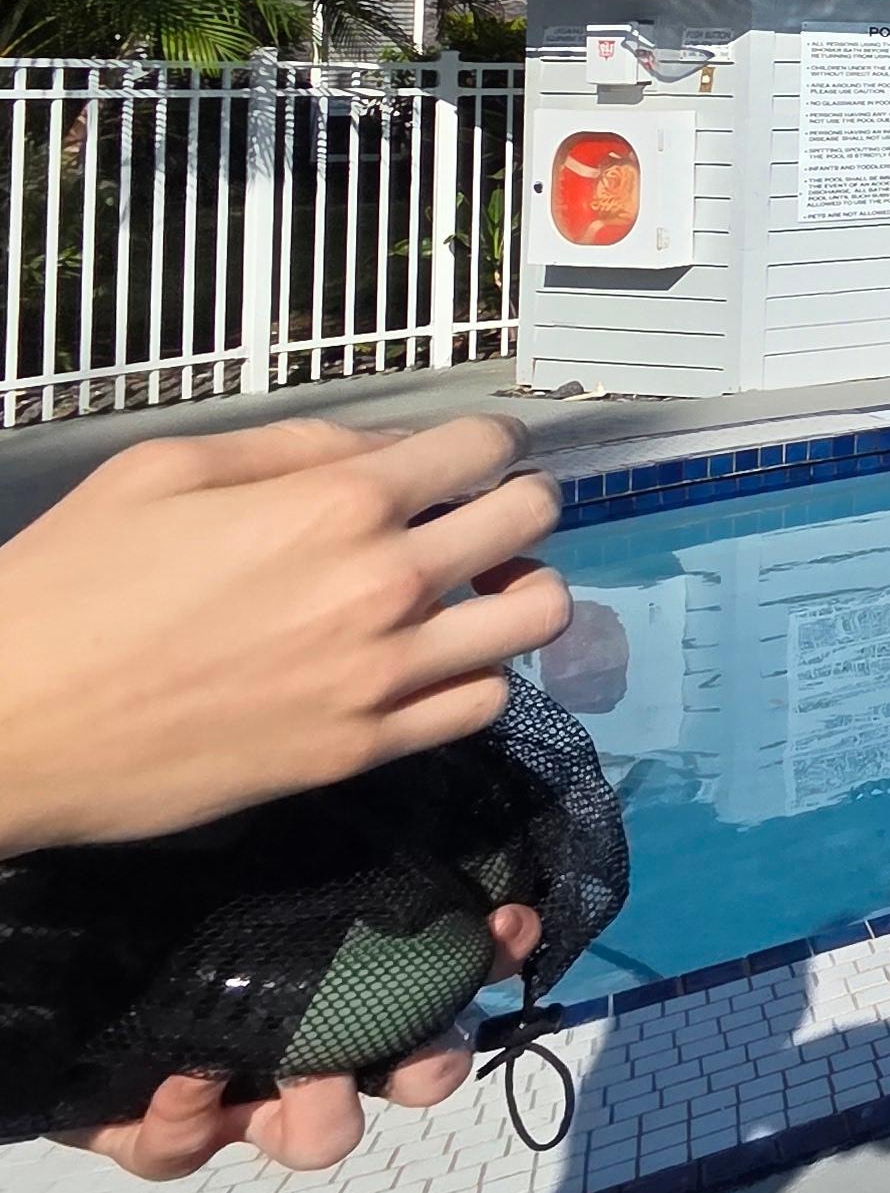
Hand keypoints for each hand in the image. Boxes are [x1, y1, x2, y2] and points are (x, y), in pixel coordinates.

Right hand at [0, 414, 564, 859]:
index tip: (476, 453)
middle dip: (521, 503)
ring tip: (480, 590)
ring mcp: (381, 675)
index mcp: (336, 503)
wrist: (9, 723)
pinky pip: (483, 706)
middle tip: (487, 514)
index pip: (483, 447)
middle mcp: (382, 584)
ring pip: (534, 619)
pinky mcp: (360, 751)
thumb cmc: (68, 584)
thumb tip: (384, 446)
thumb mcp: (163, 470)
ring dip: (521, 590)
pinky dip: (479, 675)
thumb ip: (291, 447)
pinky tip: (439, 662)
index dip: (489, 441)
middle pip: (530, 521)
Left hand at [60, 905, 543, 1180]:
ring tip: (292, 1074)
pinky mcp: (164, 1134)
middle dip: (427, 1064)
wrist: (62, 943)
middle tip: (410, 1048)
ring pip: (320, 1136)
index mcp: (355, 983)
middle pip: (414, 1075)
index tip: (510, 924)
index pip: (450, 974)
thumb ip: (339, 863)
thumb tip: (464, 876)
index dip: (490, 958)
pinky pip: (184, 1151)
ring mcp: (245, 1097)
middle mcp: (318, 1046)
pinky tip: (183, 1079)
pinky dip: (189, 1120)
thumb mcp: (259, 862)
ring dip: (320, 1114)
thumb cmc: (168, 892)